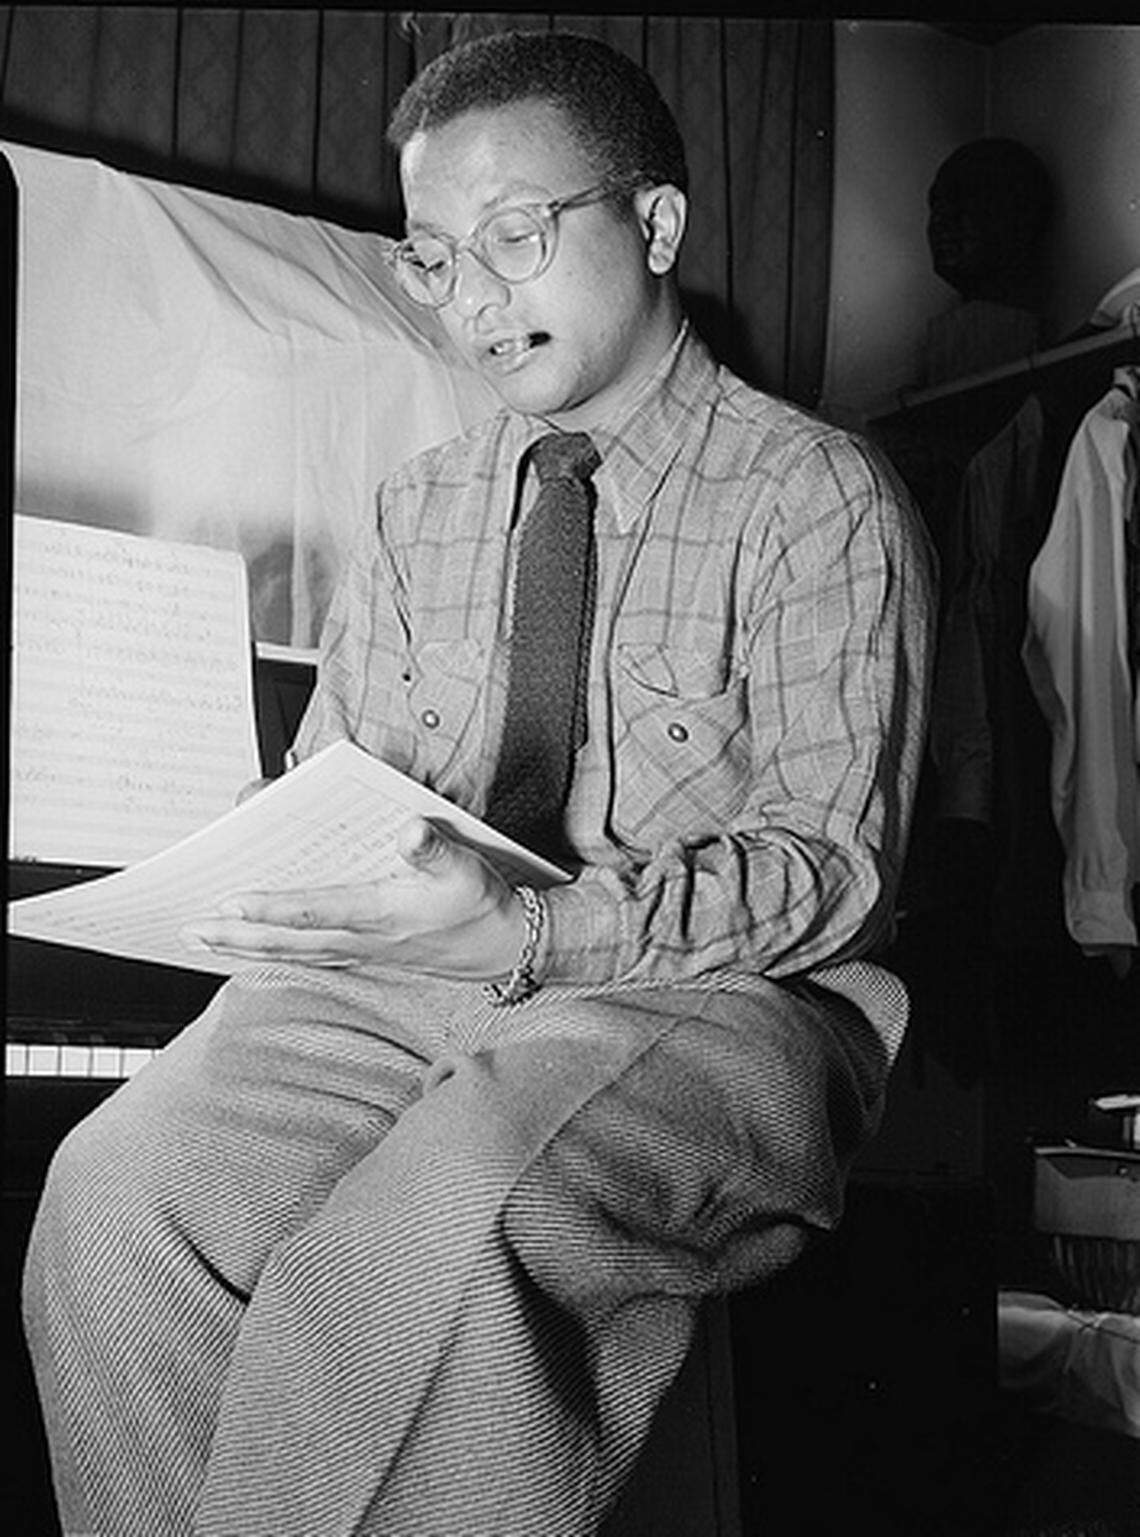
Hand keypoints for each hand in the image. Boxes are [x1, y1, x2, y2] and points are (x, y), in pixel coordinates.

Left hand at [180, 817, 525, 977]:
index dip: (272, 908)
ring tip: (202, 939)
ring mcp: (361, 952)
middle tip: (190, 927)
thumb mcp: (468, 867)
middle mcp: (365, 939)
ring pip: (291, 952)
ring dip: (244, 947)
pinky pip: (306, 956)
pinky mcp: (365, 956)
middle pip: (288, 941)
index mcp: (383, 914)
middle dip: (236, 935)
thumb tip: (410, 830)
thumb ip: (436, 848)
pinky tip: (249, 948)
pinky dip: (272, 951)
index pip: (316, 911)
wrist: (505, 947)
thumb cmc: (482, 902)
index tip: (231, 902)